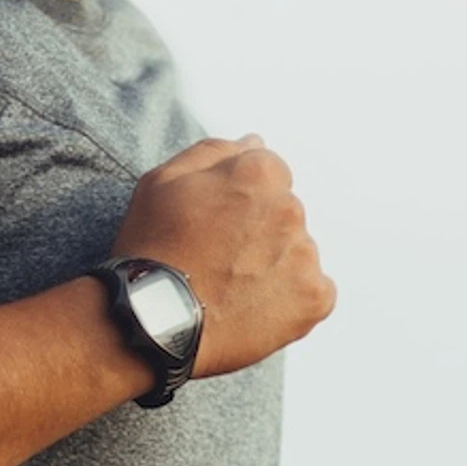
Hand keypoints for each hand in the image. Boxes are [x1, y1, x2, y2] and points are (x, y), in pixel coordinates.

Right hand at [111, 136, 335, 380]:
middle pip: (285, 213)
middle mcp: (289, 209)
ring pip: (297, 252)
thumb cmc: (151, 250)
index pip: (269, 175)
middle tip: (219, 260)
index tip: (216, 226)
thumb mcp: (162, 182)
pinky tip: (253, 307)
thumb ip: (213, 153)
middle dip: (258, 231)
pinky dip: (290, 300)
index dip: (239, 201)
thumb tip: (253, 142)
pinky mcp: (314, 298)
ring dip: (274, 265)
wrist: (153, 323)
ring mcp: (305, 255)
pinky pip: (314, 291)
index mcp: (258, 173)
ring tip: (231, 289)